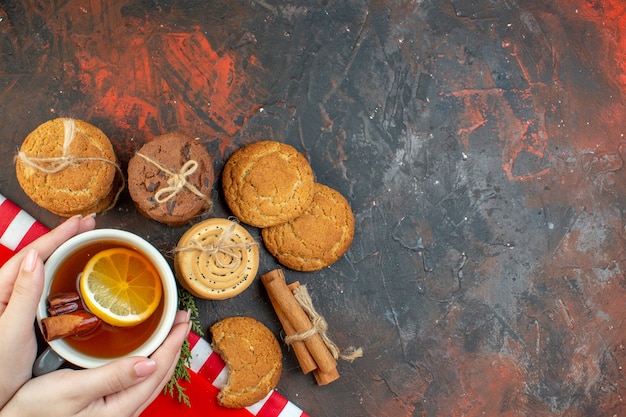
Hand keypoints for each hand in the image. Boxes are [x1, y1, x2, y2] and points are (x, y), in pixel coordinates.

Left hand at [0, 214, 95, 407]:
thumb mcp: (10, 331)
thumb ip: (23, 295)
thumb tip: (37, 258)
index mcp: (2, 292)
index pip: (34, 255)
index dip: (58, 236)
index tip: (80, 222)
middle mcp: (10, 295)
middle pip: (40, 258)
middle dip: (65, 238)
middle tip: (89, 224)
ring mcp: (21, 306)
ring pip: (45, 272)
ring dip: (66, 254)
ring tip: (86, 241)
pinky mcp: (30, 319)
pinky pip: (49, 291)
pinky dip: (65, 277)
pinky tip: (78, 276)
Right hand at [1, 310, 190, 416]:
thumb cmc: (34, 414)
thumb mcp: (71, 390)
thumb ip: (112, 377)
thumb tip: (149, 363)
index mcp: (121, 406)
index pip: (159, 368)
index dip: (173, 342)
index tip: (183, 321)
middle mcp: (124, 410)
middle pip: (161, 373)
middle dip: (174, 344)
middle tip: (182, 320)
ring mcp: (117, 410)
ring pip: (151, 378)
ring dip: (164, 352)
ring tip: (170, 332)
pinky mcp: (108, 407)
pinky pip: (138, 381)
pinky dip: (148, 362)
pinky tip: (145, 354)